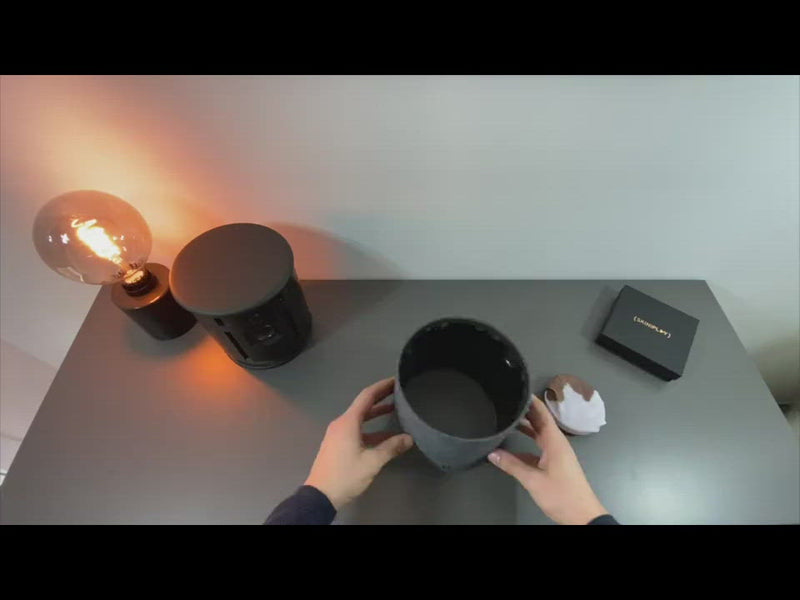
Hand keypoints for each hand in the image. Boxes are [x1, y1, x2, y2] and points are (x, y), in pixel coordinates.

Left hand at [304, 377, 413, 509]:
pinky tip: (384, 437)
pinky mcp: (337, 445)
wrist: (320, 495)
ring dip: (376, 415)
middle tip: (397, 392)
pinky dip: (370, 429)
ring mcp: (337, 435)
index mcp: (348, 422)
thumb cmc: (346, 475)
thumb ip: (391, 447)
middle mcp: (341, 424)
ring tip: (395, 411)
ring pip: (360, 419)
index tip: (395, 380)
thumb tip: (408, 438)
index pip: (366, 397)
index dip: (381, 387)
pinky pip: (356, 430)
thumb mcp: (372, 461)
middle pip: (363, 406)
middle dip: (380, 399)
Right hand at [488, 394, 607, 524]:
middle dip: (526, 413)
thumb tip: (493, 454)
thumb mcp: (533, 480)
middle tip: (509, 403)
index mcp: (555, 442)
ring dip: (527, 429)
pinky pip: (539, 450)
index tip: (519, 391)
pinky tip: (513, 451)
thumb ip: (512, 466)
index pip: (543, 415)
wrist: (582, 516)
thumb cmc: (562, 495)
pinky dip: (527, 446)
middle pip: (541, 423)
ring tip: (509, 422)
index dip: (532, 402)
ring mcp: (557, 455)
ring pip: (539, 437)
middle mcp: (557, 445)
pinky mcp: (555, 466)